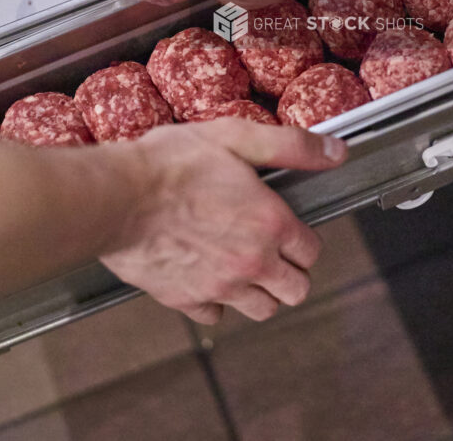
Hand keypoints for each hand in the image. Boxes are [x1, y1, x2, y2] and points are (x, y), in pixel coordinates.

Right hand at [100, 119, 346, 323]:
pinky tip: (206, 275)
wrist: (115, 196)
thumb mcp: (237, 137)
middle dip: (291, 273)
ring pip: (263, 310)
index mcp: (270, 223)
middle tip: (273, 253)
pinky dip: (216, 302)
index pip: (311, 251)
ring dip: (260, 292)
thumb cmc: (171, 163)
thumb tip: (336, 152)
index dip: (303, 239)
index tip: (287, 228)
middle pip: (296, 290)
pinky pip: (215, 315)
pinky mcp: (186, 299)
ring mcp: (219, 286)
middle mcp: (252, 261)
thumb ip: (293, 146)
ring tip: (244, 267)